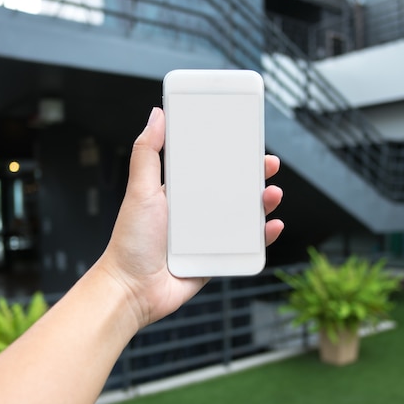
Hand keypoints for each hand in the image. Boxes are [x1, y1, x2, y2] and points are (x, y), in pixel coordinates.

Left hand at [99, 107, 283, 327]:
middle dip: (254, 176)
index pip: (209, 167)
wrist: (132, 289)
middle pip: (232, 189)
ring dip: (263, 203)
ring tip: (272, 194)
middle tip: (268, 165)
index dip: (230, 154)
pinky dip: (262, 237)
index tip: (246, 141)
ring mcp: (208, 236)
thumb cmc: (131, 240)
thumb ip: (147, 153)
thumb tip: (156, 115)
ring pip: (243, 216)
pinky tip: (272, 226)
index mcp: (179, 193)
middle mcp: (195, 213)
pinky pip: (245, 246)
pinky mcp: (216, 258)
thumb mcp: (140, 190)